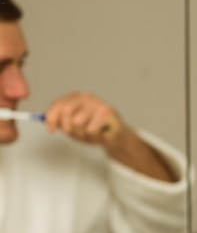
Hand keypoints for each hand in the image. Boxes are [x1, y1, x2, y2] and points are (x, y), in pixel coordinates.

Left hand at [46, 91, 176, 181]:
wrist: (115, 135)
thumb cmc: (93, 129)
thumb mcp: (72, 127)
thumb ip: (60, 122)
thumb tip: (45, 119)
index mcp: (75, 97)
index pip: (58, 104)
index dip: (51, 119)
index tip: (51, 130)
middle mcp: (86, 97)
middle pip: (66, 112)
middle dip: (67, 127)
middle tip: (74, 133)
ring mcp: (97, 103)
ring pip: (77, 122)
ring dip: (81, 133)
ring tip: (89, 133)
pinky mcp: (108, 111)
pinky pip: (90, 128)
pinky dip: (92, 135)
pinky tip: (99, 133)